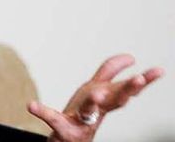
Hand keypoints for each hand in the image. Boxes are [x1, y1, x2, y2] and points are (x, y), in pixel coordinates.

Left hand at [27, 54, 163, 141]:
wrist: (70, 141)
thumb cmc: (84, 113)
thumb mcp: (98, 89)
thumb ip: (109, 72)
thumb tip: (129, 57)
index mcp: (104, 98)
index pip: (123, 86)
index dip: (141, 79)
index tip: (159, 71)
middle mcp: (97, 109)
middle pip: (115, 98)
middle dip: (128, 89)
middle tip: (140, 80)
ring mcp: (82, 120)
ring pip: (90, 110)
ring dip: (94, 103)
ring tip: (95, 95)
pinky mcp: (65, 131)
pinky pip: (53, 120)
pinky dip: (43, 112)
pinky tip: (31, 105)